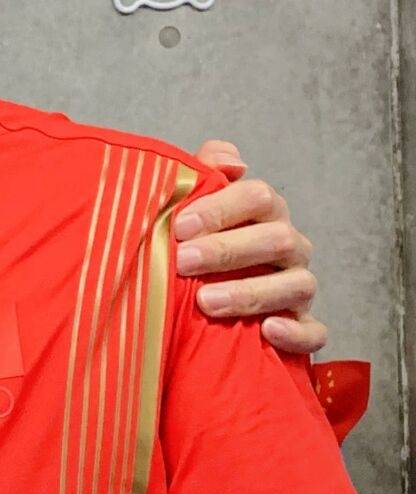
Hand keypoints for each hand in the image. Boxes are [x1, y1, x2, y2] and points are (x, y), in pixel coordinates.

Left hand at [177, 141, 324, 355]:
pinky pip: (315, 331)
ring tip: (206, 301)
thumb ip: (204, 172)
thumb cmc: (194, 241)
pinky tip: (267, 330)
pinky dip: (296, 333)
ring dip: (250, 293)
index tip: (179, 226)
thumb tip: (230, 161)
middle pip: (278, 239)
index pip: (257, 197)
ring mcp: (297, 285)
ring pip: (297, 285)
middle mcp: (288, 245)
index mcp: (264, 211)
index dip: (220, 208)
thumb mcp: (191, 205)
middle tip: (182, 262)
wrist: (197, 296)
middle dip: (227, 250)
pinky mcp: (302, 324)